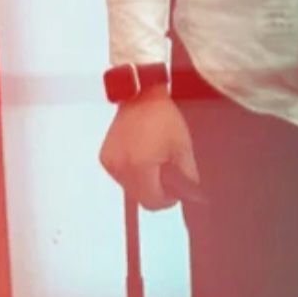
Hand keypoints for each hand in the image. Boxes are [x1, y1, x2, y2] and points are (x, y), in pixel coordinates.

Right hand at [99, 89, 200, 211]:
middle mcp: (120, 168)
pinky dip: (132, 172)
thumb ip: (187, 177)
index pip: (152, 202)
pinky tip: (141, 155)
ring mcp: (110, 162)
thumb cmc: (164, 118)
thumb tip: (192, 195)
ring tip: (154, 159)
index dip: (167, 199)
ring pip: (130, 188)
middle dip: (156, 190)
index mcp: (139, 167)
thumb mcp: (183, 147)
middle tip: (168, 172)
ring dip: (144, 182)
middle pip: (140, 197)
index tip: (176, 187)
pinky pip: (121, 176)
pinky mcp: (105, 156)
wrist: (141, 94)